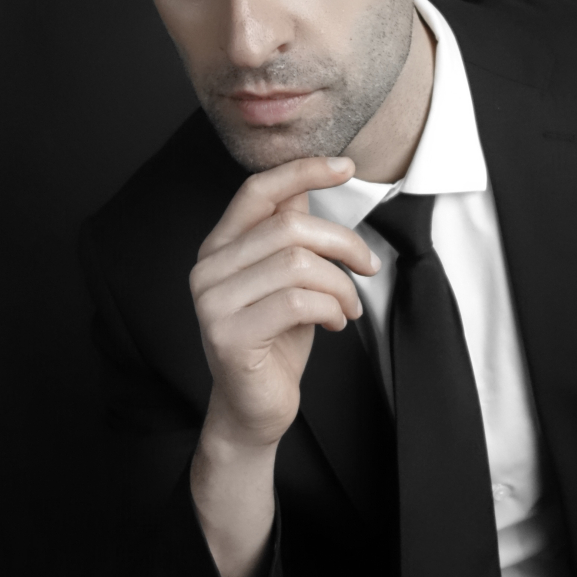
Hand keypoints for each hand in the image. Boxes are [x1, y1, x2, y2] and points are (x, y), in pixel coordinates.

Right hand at [188, 156, 378, 576]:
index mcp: (219, 248)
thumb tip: (306, 188)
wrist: (254, 410)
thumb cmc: (275, 343)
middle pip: (288, 227)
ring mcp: (212, 302)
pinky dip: (330, 308)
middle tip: (369, 267)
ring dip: (340, 284)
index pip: (258, 191)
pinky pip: (297, 301)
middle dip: (342, 243)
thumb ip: (289, 236)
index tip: (346, 166)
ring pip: (297, 263)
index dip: (302, 171)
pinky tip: (335, 323)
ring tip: (350, 307)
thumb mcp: (289, 280)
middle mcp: (207, 269)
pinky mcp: (227, 334)